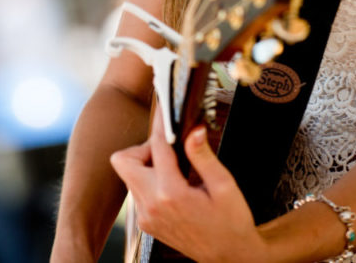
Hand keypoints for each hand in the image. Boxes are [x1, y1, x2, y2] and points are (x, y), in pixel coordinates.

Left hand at [110, 111, 262, 262]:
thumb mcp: (224, 185)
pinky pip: (136, 191)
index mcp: (171, 193)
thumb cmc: (231, 222)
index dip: (162, 123)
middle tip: (168, 150)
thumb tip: (193, 129)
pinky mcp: (145, 223)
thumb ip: (203, 156)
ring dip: (145, 164)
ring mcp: (145, 216)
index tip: (165, 108)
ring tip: (175, 168)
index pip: (158, 145)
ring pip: (128, 175)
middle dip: (142, 148)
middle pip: (123, 160)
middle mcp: (151, 205)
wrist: (228, 257)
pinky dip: (148, 181)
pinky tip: (172, 185)